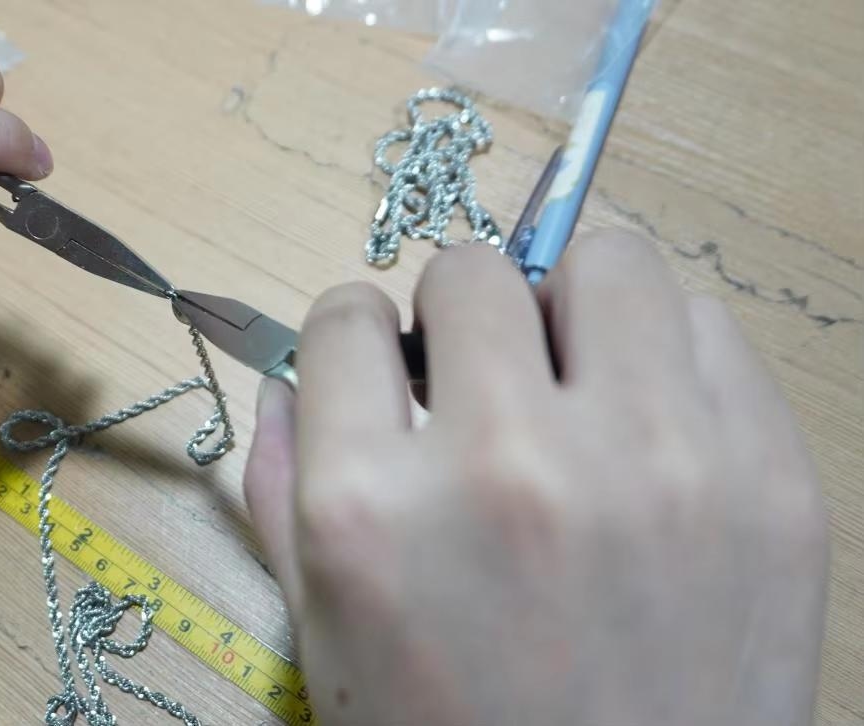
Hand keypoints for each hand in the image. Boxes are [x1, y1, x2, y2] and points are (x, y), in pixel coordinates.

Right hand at [244, 232, 827, 725]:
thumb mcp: (326, 636)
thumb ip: (281, 490)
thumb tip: (291, 375)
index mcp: (373, 510)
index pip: (345, 318)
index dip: (359, 336)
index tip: (385, 361)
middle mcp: (508, 467)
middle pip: (470, 272)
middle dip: (459, 313)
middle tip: (480, 374)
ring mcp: (653, 467)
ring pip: (609, 262)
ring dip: (570, 306)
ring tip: (573, 379)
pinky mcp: (768, 483)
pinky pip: (709, 331)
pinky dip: (664, 360)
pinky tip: (646, 430)